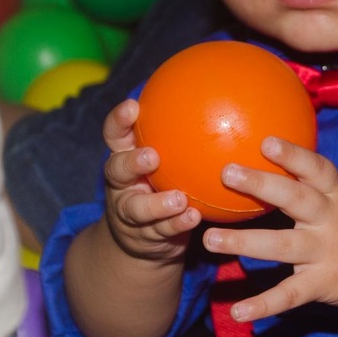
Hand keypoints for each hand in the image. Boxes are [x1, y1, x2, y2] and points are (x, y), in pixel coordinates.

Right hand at [101, 99, 201, 262]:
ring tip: (178, 199)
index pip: (115, 134)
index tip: (133, 106)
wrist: (142, 238)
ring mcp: (130, 212)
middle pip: (117, 171)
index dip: (119, 120)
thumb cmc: (160, 182)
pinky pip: (161, 230)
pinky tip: (194, 217)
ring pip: (136, 208)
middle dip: (132, 162)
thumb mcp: (163, 158)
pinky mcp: (145, 236)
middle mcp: (121, 184)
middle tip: (152, 156)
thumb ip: (181, 133)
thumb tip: (223, 98)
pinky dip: (177, 224)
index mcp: (124, 157)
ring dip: (157, 204)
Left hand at [202, 137, 337, 321]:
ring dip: (244, 243)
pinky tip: (238, 310)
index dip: (292, 155)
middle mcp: (331, 220)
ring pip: (282, 246)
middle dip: (261, 185)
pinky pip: (290, 295)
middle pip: (295, 199)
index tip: (265, 141)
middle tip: (227, 173)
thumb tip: (279, 154)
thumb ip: (320, 182)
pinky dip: (263, 304)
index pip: (316, 169)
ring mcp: (327, 253)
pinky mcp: (324, 284)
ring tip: (209, 240)